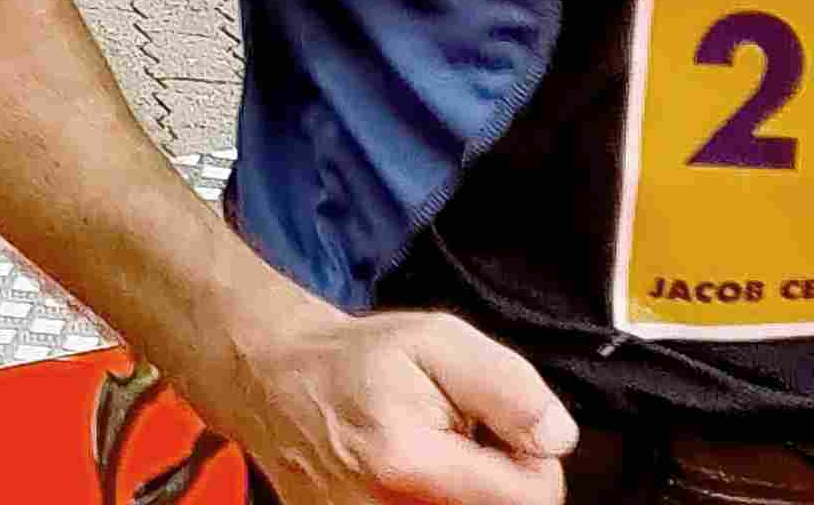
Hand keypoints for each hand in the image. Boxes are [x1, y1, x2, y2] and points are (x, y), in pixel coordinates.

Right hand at [204, 304, 573, 504]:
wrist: (273, 378)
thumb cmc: (356, 359)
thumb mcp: (438, 340)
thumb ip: (508, 387)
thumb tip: (555, 439)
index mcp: (413, 465)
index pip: (533, 498)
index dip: (531, 458)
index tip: (498, 428)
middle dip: (497, 480)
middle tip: (462, 439)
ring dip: (465, 491)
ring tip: (434, 456)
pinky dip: (433, 499)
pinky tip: (411, 476)